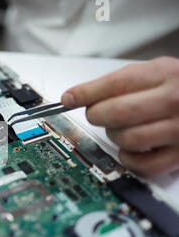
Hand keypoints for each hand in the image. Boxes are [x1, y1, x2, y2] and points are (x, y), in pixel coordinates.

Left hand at [61, 56, 178, 176]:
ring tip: (118, 129)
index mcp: (165, 75)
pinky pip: (144, 165)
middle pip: (118, 112)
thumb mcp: (156, 72)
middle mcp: (174, 101)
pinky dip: (128, 159)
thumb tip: (73, 97)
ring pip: (128, 139)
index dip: (86, 93)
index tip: (68, 99)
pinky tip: (129, 149)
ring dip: (113, 137)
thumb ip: (119, 82)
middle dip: (97, 115)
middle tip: (97, 114)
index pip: (116, 84)